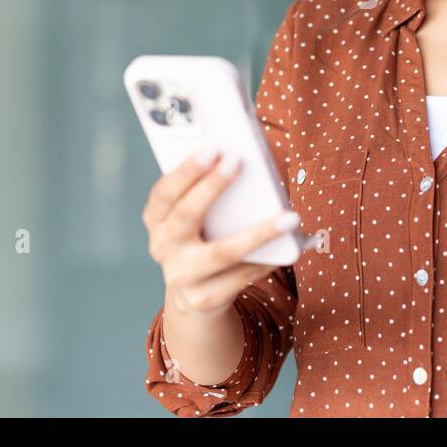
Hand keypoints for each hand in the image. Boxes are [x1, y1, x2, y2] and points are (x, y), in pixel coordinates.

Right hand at [141, 147, 300, 319]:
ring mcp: (181, 276)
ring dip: (260, 233)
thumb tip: (249, 159)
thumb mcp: (194, 217)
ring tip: (290, 218)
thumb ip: (207, 190)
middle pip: (185, 215)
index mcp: (156, 219)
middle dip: (211, 186)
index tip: (212, 148)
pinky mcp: (204, 298)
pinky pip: (243, 275)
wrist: (195, 295)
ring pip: (223, 252)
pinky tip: (290, 246)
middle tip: (237, 160)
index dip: (185, 170)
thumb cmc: (203, 238)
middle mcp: (162, 247)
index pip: (164, 192)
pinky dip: (268, 258)